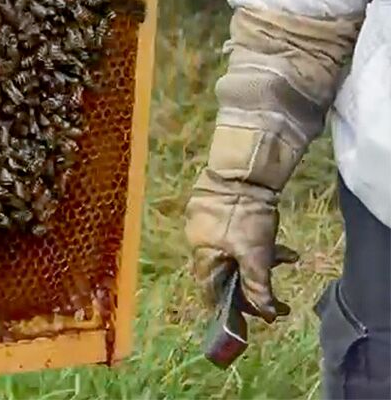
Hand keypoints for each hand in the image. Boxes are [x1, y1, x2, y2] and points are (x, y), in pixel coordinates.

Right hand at [185, 170, 299, 321]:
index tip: (262, 317)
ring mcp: (209, 226)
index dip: (237, 310)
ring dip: (262, 263)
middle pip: (227, 275)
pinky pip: (239, 239)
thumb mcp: (256, 255)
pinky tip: (282, 245)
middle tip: (279, 296)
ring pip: (236, 256)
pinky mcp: (220, 212)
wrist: (240, 172)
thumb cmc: (244, 217)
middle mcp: (201, 244)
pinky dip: (259, 245)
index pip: (214, 294)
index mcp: (203, 257)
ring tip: (288, 259)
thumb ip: (258, 287)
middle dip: (255, 286)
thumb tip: (266, 314)